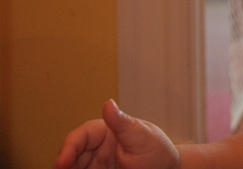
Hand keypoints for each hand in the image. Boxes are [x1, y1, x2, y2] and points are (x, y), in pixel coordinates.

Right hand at [54, 100, 179, 168]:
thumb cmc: (157, 152)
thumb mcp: (142, 137)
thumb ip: (123, 123)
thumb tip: (108, 103)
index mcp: (106, 131)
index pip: (81, 136)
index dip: (69, 147)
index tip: (62, 162)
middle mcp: (96, 148)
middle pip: (71, 154)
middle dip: (63, 163)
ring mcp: (95, 165)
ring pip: (73, 166)